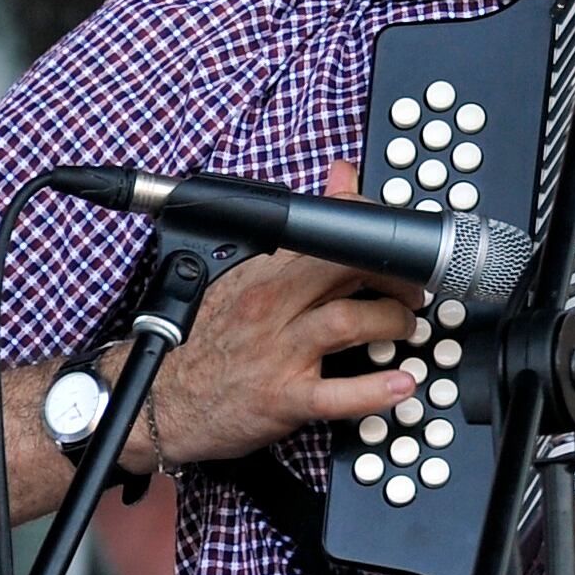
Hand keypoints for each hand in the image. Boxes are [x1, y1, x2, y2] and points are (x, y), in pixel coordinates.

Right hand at [131, 163, 418, 469]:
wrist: (161, 398)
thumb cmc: (209, 337)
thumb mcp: (249, 273)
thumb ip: (303, 228)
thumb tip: (343, 175)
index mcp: (265, 273)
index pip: (331, 235)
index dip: (377, 236)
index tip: (399, 247)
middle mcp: (271, 307)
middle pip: (347, 272)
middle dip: (396, 279)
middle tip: (413, 290)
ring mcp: (277, 353)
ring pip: (348, 323)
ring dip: (393, 324)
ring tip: (405, 329)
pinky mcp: (281, 399)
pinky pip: (336, 395)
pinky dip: (376, 391)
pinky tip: (401, 385)